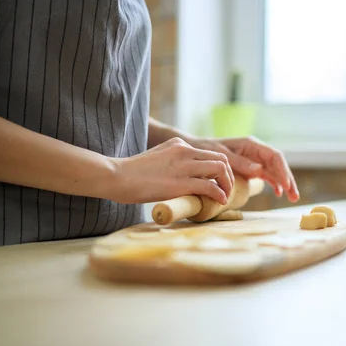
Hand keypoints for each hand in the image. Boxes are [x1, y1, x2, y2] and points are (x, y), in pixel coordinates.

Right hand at [107, 137, 233, 203]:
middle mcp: (184, 150)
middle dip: (229, 175)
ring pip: (220, 169)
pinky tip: (219, 201)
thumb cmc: (133, 173)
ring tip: (225, 196)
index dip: (222, 167)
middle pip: (221, 158)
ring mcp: (183, 165)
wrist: (116, 176)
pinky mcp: (180, 182)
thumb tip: (187, 177)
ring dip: (227, 184)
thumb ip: (174, 162)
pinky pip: (210, 186)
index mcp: (179, 144)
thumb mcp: (159, 158)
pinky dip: (219, 194)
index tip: (221, 181)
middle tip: (226, 189)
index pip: (210, 152)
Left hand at [187, 136, 299, 202]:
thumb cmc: (206, 149)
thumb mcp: (221, 154)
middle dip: (288, 179)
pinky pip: (267, 175)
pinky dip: (274, 183)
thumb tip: (259, 170)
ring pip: (275, 171)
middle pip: (278, 164)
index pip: (273, 156)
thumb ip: (239, 162)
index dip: (282, 170)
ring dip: (284, 184)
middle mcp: (255, 151)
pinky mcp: (251, 168)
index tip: (286, 185)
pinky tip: (278, 193)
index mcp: (251, 144)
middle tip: (294, 196)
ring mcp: (254, 160)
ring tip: (292, 198)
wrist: (194, 150)